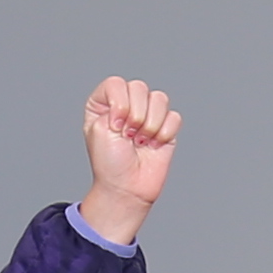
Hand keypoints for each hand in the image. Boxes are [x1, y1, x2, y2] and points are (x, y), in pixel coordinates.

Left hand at [76, 78, 179, 244]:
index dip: (119, 104)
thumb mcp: (98, 129)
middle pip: (139, 87)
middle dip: (135, 115)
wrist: (127, 188)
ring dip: (150, 125)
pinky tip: (153, 145)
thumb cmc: (109, 163)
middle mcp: (127, 104)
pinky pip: (174, 117)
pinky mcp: (166, 127)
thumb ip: (113, 103)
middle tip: (128, 137)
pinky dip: (164, 134)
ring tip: (140, 142)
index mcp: (105, 101)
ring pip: (159, 99)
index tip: (115, 127)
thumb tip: (138, 99)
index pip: (116, 84)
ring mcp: (148, 114)